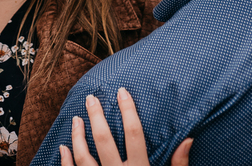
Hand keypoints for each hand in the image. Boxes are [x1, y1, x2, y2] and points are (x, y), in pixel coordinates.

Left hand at [58, 87, 192, 165]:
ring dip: (78, 136)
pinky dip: (66, 161)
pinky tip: (64, 148)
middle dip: (96, 116)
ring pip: (83, 157)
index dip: (128, 111)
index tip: (122, 92)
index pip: (134, 134)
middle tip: (90, 98)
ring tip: (76, 119)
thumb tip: (188, 138)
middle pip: (104, 140)